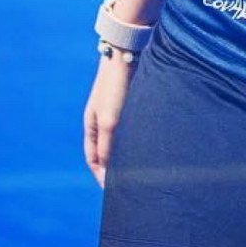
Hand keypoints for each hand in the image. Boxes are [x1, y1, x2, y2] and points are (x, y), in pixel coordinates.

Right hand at [83, 53, 134, 187]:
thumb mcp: (110, 121)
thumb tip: (108, 172)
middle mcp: (104, 120)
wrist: (128, 53)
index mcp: (92, 125)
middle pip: (108, 150)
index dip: (102, 176)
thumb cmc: (116, 87)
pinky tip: (154, 146)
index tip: (114, 193)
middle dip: (117, 167)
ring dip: (131, 154)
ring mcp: (118, 111)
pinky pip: (136, 128)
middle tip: (132, 185)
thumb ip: (108, 147)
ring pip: (124, 140)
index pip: (93, 158)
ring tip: (147, 171)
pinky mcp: (134, 102)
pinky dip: (141, 140)